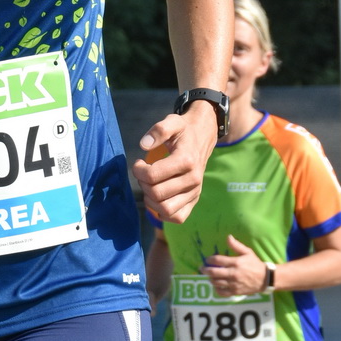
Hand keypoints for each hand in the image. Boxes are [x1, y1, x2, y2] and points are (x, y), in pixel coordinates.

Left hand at [132, 101, 216, 222]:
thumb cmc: (183, 131)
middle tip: (144, 174)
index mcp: (186, 160)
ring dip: (150, 199)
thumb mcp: (172, 122)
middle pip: (156, 193)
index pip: (152, 176)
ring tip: (150, 186)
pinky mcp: (194, 201)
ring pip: (165, 209)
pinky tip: (158, 198)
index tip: (139, 163)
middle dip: (143, 184)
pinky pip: (177, 218)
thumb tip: (144, 145)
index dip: (138, 171)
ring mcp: (195, 192)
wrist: (202, 138)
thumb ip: (158, 130)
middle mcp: (193, 179)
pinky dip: (163, 213)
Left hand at [203, 235, 269, 296]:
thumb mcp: (248, 252)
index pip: (218, 260)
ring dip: (210, 279)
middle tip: (202, 268)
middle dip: (205, 270)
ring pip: (216, 282)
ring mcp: (233, 284)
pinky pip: (221, 292)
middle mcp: (233, 274)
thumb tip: (228, 237)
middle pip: (213, 273)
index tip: (207, 259)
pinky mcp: (235, 292)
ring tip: (209, 276)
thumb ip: (236, 245)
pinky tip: (216, 285)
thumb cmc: (255, 264)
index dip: (210, 259)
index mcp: (236, 262)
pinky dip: (216, 289)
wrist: (265, 279)